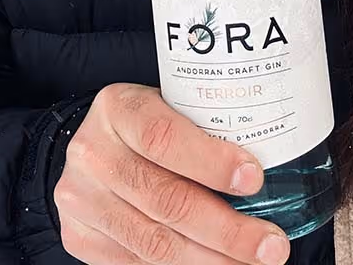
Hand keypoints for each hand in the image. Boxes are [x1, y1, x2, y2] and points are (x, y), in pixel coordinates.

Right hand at [54, 83, 290, 264]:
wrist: (91, 144)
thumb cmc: (148, 120)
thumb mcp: (169, 103)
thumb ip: (204, 125)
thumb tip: (270, 160)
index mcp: (119, 107)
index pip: (165, 137)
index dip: (212, 162)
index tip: (255, 180)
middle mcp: (94, 153)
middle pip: (165, 200)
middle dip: (226, 230)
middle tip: (271, 244)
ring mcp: (82, 199)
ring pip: (154, 242)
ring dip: (212, 259)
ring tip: (254, 261)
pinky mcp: (80, 237)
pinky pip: (137, 263)